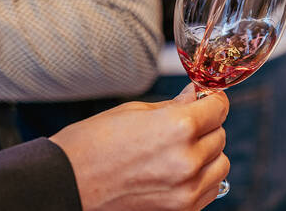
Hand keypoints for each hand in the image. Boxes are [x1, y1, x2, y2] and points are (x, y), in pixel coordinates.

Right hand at [50, 84, 228, 210]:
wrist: (65, 184)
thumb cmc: (92, 144)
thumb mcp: (135, 111)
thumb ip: (175, 105)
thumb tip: (199, 95)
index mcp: (178, 128)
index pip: (219, 108)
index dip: (211, 100)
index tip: (204, 100)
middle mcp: (187, 161)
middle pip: (220, 135)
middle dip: (205, 127)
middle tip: (181, 125)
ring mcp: (186, 191)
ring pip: (221, 164)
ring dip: (207, 155)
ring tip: (178, 151)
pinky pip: (209, 189)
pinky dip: (200, 178)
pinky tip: (176, 171)